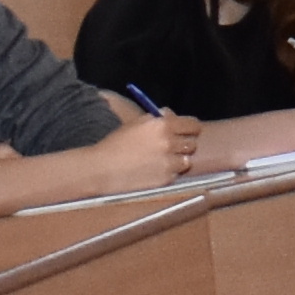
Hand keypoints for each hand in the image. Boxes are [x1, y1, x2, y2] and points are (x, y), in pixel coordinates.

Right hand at [58, 111, 197, 197]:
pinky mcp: (166, 179)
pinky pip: (176, 174)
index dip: (191, 127)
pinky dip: (170, 173)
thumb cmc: (116, 144)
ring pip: (187, 160)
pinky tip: (155, 171)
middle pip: (192, 143)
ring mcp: (169, 162)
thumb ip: (158, 119)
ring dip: (178, 160)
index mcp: (162, 125)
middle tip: (174, 147)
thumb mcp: (137, 124)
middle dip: (184, 144)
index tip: (190, 130)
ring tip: (163, 161)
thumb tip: (172, 116)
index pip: (192, 124)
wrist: (103, 169)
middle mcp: (169, 142)